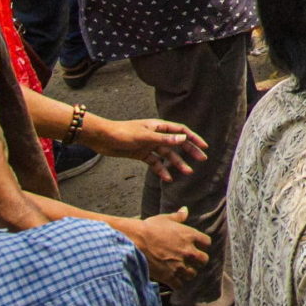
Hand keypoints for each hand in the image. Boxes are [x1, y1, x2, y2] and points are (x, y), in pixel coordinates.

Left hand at [92, 115, 208, 180]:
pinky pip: (154, 163)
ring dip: (177, 163)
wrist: (102, 138)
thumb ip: (165, 139)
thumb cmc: (122, 133)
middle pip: (177, 143)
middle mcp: (155, 135)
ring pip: (167, 155)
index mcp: (158, 127)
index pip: (181, 131)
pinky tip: (167, 178)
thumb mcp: (145, 137)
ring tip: (187, 172)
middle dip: (189, 151)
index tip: (204, 147)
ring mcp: (149, 145)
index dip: (193, 138)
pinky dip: (161, 170)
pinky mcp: (141, 154)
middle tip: (201, 160)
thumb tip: (184, 139)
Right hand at [129, 210, 211, 286]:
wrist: (134, 241)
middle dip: (198, 261)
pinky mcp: (169, 276)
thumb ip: (178, 216)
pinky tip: (171, 279)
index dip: (202, 245)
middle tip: (191, 260)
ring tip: (181, 270)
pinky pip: (180, 285)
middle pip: (204, 260)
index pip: (207, 242)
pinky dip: (176, 283)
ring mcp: (180, 265)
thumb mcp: (165, 219)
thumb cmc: (149, 228)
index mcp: (190, 235)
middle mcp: (188, 251)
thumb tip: (185, 210)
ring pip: (193, 274)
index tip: (197, 246)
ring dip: (188, 272)